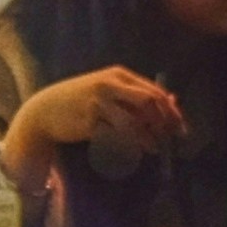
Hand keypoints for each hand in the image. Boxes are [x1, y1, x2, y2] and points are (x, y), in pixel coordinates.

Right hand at [6, 66, 183, 178]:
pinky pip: (116, 136)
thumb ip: (137, 94)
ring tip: (155, 149)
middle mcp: (110, 85)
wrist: (45, 110)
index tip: (180, 128)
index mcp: (118, 74)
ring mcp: (99, 103)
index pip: (154, 92)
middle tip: (171, 139)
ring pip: (134, 122)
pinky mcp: (89, 122)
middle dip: (164, 123)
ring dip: (149, 138)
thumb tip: (172, 100)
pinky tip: (135, 151)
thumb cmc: (81, 100)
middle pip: (148, 102)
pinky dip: (130, 145)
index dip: (171, 111)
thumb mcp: (109, 90)